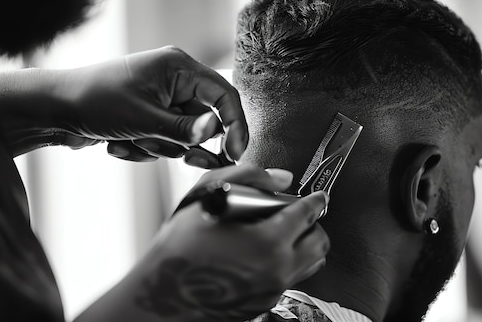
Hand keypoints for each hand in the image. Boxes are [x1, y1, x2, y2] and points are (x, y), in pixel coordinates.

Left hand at [61, 46, 246, 165]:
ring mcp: (162, 100)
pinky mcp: (151, 116)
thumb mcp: (144, 118)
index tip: (234, 154)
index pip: (224, 95)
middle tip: (186, 159)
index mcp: (179, 67)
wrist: (53, 110)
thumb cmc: (95, 102)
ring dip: (160, 146)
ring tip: (131, 140)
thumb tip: (218, 129)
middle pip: (205, 121)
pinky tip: (119, 143)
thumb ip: (186, 129)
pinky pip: (165, 141)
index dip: (235, 125)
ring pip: (183, 136)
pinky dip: (145, 147)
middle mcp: (175, 81)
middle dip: (187, 142)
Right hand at [135, 164, 329, 320]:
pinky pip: (289, 279)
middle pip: (318, 243)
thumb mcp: (208, 196)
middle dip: (314, 224)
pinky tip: (265, 254)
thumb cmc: (178, 251)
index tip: (319, 196)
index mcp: (268, 241)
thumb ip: (249, 177)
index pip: (307, 215)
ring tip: (287, 234)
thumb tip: (281, 178)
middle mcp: (277, 269)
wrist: (162, 298)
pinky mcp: (265, 304)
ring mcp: (273, 290)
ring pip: (310, 264)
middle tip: (302, 215)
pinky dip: (287, 263)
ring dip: (305, 246)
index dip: (316, 200)